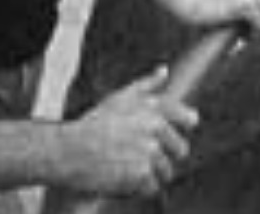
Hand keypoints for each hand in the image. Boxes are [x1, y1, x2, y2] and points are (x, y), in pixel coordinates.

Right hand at [60, 65, 195, 196]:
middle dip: (166, 155)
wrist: (69, 151)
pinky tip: (126, 180)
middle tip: (144, 157)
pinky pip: (152, 187)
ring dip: (153, 173)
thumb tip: (164, 71)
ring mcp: (150, 153)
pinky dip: (141, 188)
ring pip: (167, 171)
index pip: (189, 119)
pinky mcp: (141, 175)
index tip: (172, 135)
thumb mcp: (120, 96)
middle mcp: (156, 130)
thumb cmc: (93, 123)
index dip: (182, 128)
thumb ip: (146, 84)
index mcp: (155, 109)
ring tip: (130, 169)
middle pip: (181, 150)